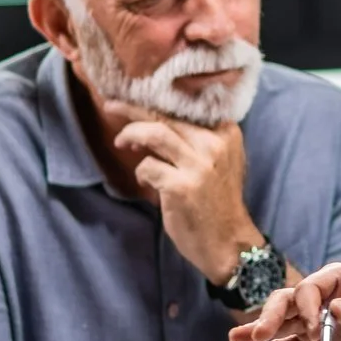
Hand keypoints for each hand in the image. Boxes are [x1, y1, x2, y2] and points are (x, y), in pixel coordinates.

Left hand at [106, 103, 259, 283]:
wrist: (228, 242)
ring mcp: (198, 165)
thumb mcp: (221, 162)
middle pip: (166, 117)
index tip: (137, 98)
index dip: (158, 101)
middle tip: (112, 107)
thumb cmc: (219, 202)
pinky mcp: (180, 186)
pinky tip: (145, 181)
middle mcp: (214, 145)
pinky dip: (141, 172)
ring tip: (120, 142)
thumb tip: (160, 121)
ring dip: (131, 135)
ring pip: (154, 134)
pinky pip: (147, 167)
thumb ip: (199, 141)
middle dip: (133, 110)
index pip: (186, 108)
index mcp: (226, 134)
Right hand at [230, 264, 340, 340]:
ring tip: (236, 340)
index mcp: (338, 279)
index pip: (311, 288)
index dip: (307, 306)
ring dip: (259, 332)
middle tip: (259, 334)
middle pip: (286, 302)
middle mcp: (320, 298)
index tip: (314, 329)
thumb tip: (336, 310)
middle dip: (271, 316)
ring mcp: (312, 323)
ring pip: (280, 324)